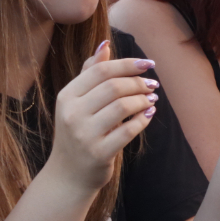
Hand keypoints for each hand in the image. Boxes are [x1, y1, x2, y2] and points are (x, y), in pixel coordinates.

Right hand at [45, 42, 157, 191]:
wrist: (68, 175)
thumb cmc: (77, 132)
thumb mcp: (76, 102)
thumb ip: (89, 73)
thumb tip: (104, 45)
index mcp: (66, 96)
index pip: (101, 70)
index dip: (128, 64)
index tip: (148, 63)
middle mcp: (72, 113)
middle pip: (114, 86)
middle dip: (139, 82)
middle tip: (153, 84)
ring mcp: (84, 134)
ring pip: (123, 106)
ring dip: (143, 100)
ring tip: (152, 99)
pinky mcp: (99, 153)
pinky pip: (129, 130)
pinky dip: (143, 120)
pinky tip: (149, 115)